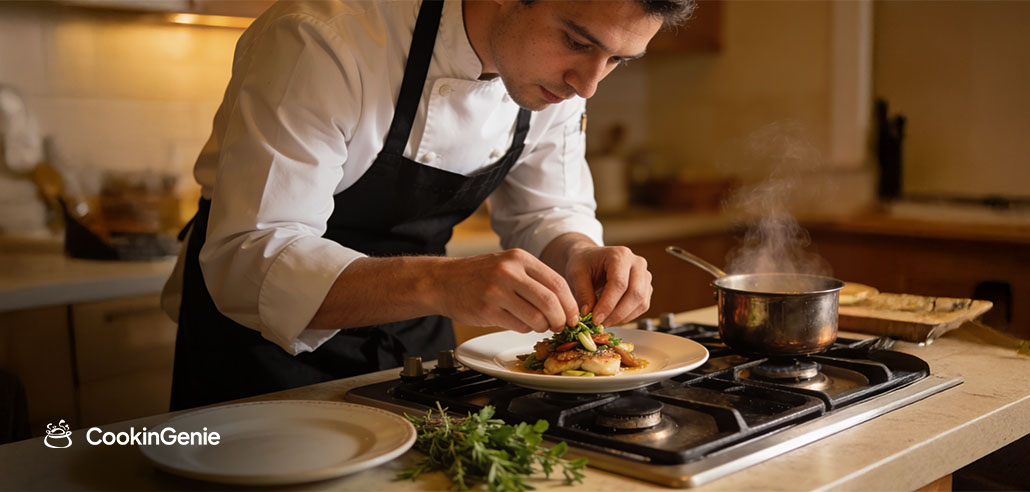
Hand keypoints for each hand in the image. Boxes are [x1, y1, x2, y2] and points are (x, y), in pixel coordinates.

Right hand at [429, 249, 579, 332]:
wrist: (443, 281)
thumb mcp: (508, 265)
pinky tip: (519, 323)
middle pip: (550, 301)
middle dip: (561, 319)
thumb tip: (564, 305)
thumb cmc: (480, 275)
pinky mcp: (487, 309)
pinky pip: (518, 325)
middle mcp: (509, 271)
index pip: (557, 282)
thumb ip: (534, 280)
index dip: (570, 304)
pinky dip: (525, 329)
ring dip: (542, 327)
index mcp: (519, 258)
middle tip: (561, 326)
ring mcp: (497, 291)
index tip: (574, 316)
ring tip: (538, 325)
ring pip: (536, 317)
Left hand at [564, 245, 651, 325]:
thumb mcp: (576, 273)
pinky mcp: (646, 288)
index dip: (608, 304)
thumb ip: (583, 292)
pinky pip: (642, 307)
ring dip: (622, 317)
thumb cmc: (584, 263)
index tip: (596, 319)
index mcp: (620, 255)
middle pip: (635, 293)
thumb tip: (588, 313)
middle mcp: (637, 264)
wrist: (591, 259)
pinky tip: (612, 317)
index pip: (619, 283)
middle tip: (600, 324)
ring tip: (604, 322)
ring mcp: (644, 276)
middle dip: (617, 314)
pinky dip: (627, 316)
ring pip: (641, 302)